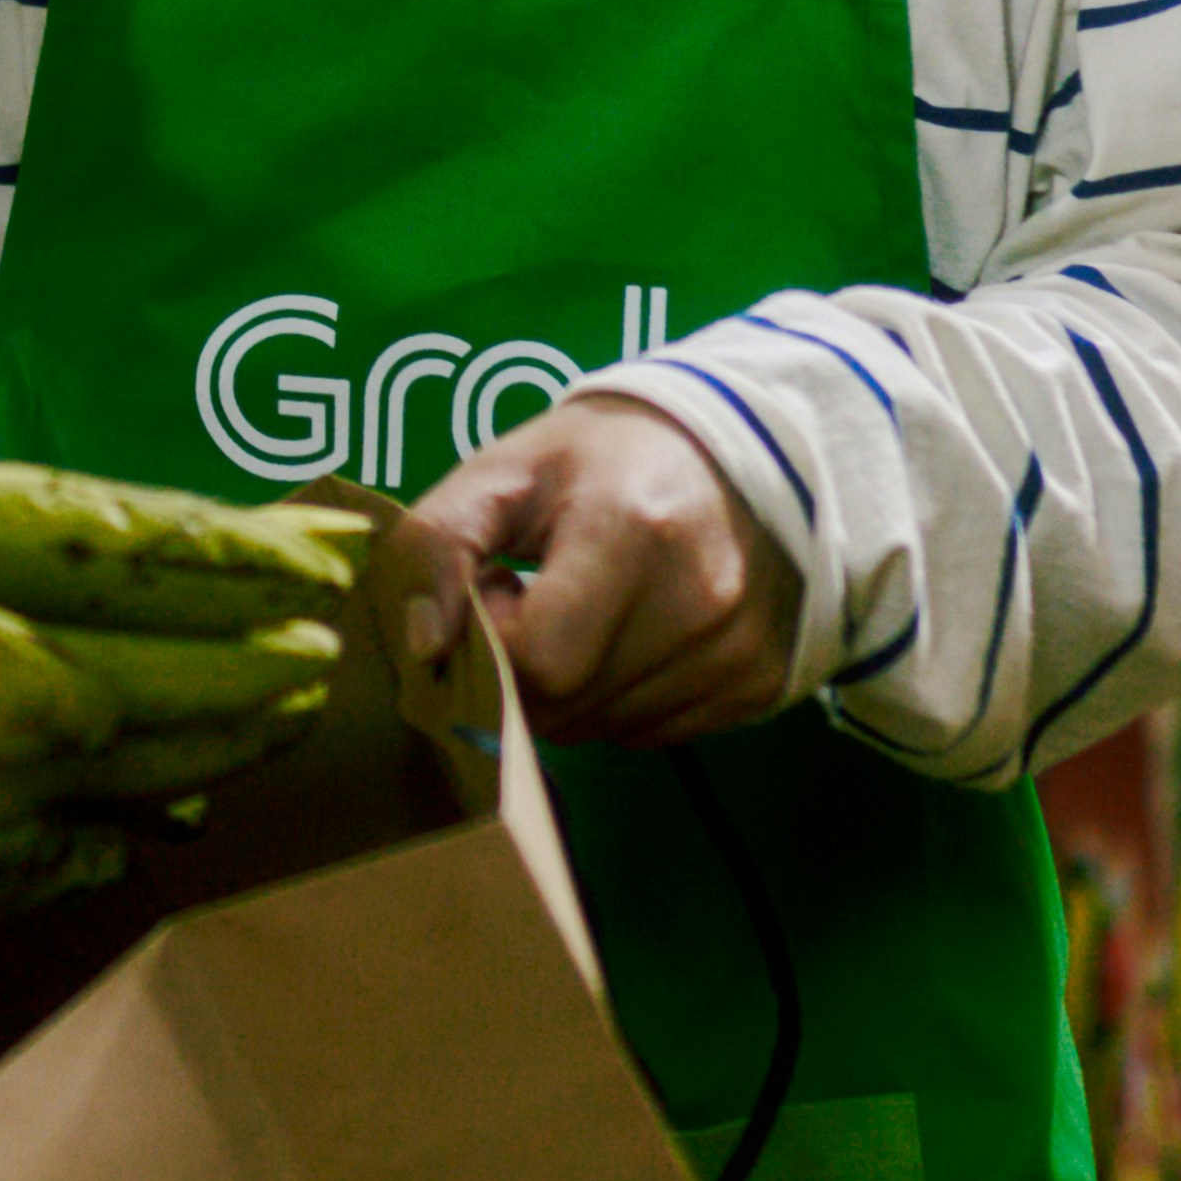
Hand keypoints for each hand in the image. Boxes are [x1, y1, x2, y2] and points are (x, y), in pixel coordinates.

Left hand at [415, 385, 802, 742]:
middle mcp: (700, 598)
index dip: (493, 640)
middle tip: (533, 604)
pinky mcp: (759, 681)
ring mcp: (737, 648)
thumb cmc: (602, 458)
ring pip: (604, 730)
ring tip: (584, 614)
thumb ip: (438, 543)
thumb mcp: (504, 471)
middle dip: (521, 672)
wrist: (733, 447)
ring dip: (569, 692)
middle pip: (567, 706)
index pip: (537, 659)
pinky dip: (619, 702)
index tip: (499, 591)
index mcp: (632, 530)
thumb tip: (421, 644)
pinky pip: (652, 733)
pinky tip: (628, 638)